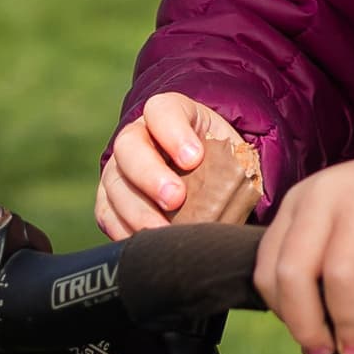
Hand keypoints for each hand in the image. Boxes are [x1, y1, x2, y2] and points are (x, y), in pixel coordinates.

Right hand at [96, 93, 261, 237]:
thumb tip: (247, 187)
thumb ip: (235, 163)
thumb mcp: (230, 151)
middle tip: (175, 198)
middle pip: (130, 146)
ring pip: (115, 183)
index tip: (194, 158)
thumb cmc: (218, 159)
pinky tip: (142, 242)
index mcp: (170, 113)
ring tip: (161, 231)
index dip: (174, 133)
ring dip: (136, 210)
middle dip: (150, 174)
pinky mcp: (110, 198)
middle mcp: (138, 135)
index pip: (163, 111)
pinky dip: (122, 229)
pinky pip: (106, 212)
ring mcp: (120, 167)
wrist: (200, 172)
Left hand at [252, 133, 353, 353]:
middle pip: (295, 272)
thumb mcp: (344, 221)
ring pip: (338, 277)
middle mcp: (327, 195)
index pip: (270, 267)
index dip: (285, 314)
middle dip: (310, 325)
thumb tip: (318, 333)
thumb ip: (324, 263)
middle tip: (331, 349)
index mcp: (303, 202)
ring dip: (350, 324)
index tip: (308, 338)